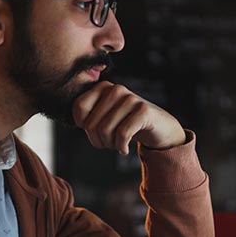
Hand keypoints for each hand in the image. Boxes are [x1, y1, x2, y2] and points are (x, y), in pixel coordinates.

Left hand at [71, 81, 185, 153]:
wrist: (159, 128)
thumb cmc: (126, 124)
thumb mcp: (104, 118)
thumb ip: (87, 117)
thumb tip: (76, 122)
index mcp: (102, 87)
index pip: (78, 108)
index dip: (84, 127)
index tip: (96, 132)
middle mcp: (115, 89)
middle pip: (91, 124)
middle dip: (98, 140)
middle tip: (109, 143)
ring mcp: (130, 98)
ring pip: (105, 130)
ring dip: (110, 145)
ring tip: (118, 145)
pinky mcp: (143, 110)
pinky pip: (122, 134)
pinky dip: (121, 147)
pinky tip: (125, 149)